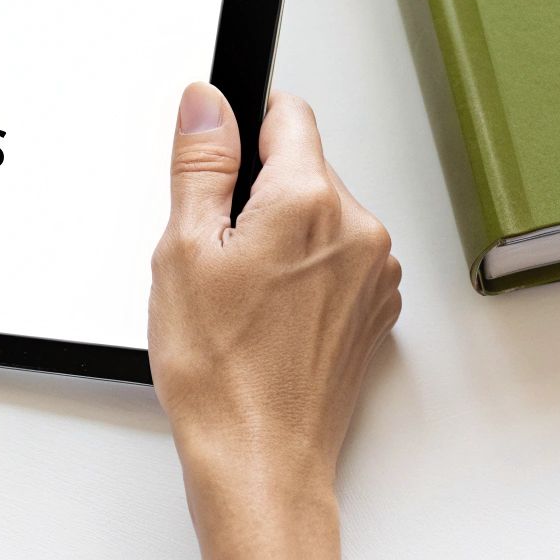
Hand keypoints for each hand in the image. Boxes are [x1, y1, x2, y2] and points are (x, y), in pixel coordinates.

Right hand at [149, 83, 400, 558]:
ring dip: (284, 235)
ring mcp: (376, 273)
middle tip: (214, 250)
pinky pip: (339, 261)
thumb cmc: (220, 370)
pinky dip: (306, 273)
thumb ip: (201, 162)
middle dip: (258, 193)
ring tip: (240, 292)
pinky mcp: (377, 309)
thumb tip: (207, 103)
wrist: (259, 456)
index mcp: (309, 201)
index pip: (288, 113)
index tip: (219, 150)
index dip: (243, 123)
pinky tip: (266, 314)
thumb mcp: (182, 248)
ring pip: (321, 217)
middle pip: (304, 169)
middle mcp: (359, 230)